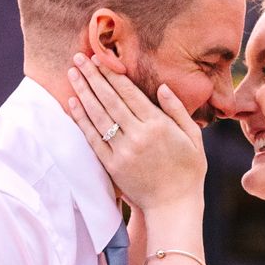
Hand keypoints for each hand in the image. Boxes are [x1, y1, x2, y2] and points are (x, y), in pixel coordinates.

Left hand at [64, 53, 206, 216]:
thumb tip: (161, 87)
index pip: (129, 92)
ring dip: (82, 92)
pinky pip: (93, 138)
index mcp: (158, 125)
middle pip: (109, 99)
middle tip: (78, 57)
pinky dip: (81, 119)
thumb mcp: (193, 138)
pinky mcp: (111, 166)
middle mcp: (138, 135)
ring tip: (72, 73)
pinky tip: (72, 103)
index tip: (100, 58)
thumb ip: (177, 110)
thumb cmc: (188, 171)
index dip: (112, 73)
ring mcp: (122, 151)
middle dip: (92, 76)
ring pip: (98, 115)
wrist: (174, 207)